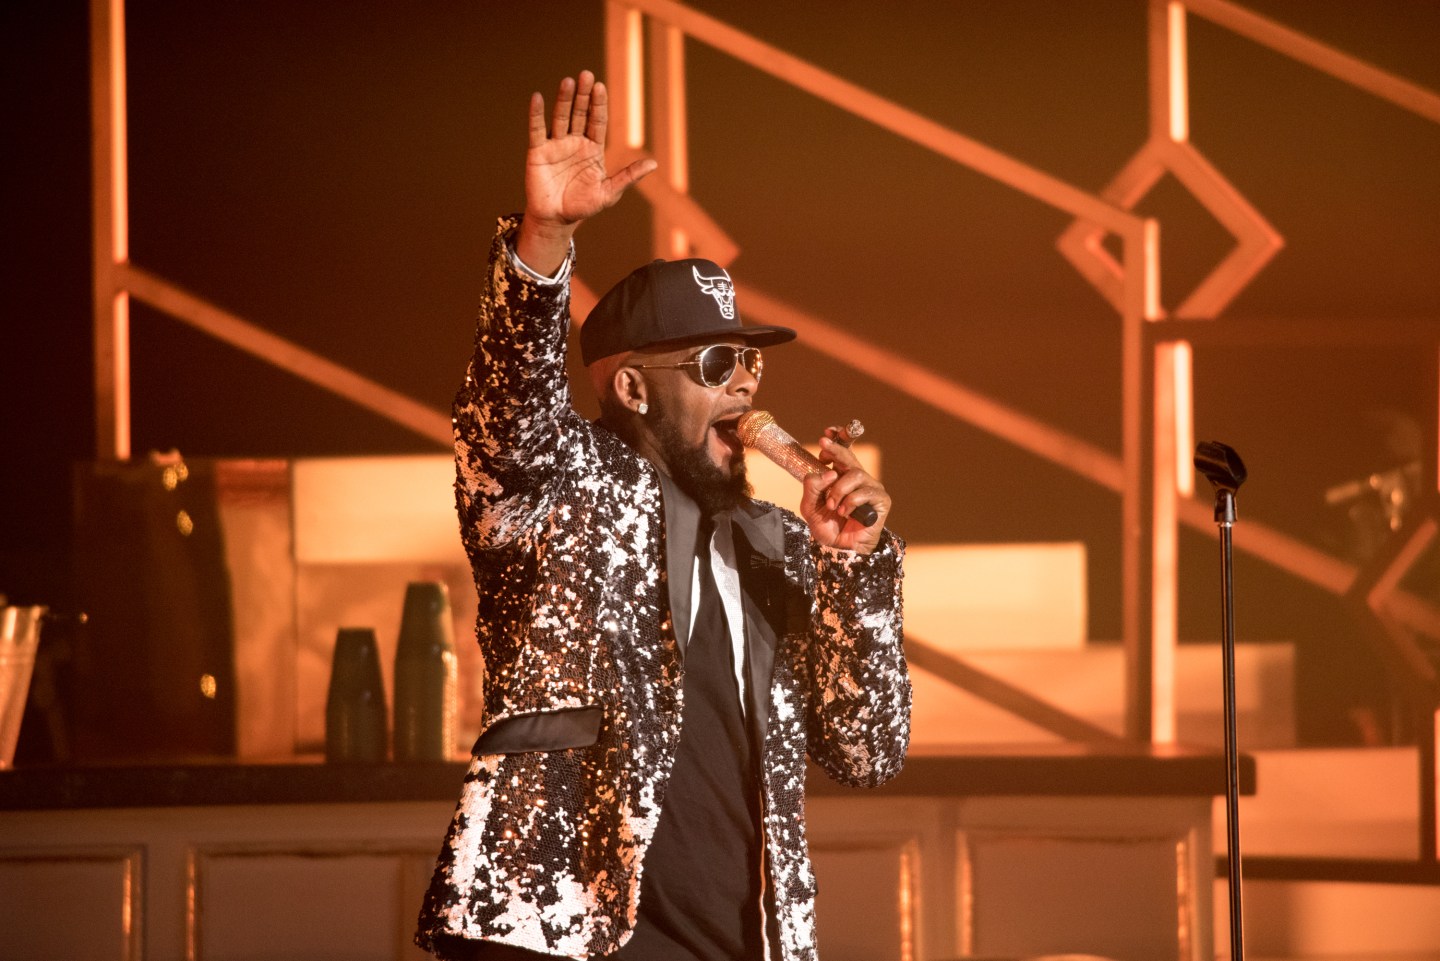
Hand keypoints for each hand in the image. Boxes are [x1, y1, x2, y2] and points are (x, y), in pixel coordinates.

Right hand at [516, 71, 656, 273]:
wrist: (556, 220)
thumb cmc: (584, 206)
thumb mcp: (609, 192)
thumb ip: (629, 176)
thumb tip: (654, 163)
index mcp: (593, 148)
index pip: (597, 121)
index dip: (598, 104)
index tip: (600, 86)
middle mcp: (575, 141)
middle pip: (579, 113)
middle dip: (582, 95)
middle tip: (585, 75)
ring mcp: (556, 145)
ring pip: (560, 117)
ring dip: (564, 99)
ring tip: (568, 81)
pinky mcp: (538, 151)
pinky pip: (537, 130)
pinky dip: (536, 114)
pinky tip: (537, 97)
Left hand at [800, 436, 890, 553]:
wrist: (840, 549)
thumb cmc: (828, 527)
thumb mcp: (811, 507)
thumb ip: (812, 488)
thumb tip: (828, 472)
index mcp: (841, 477)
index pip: (841, 454)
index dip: (836, 442)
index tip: (824, 436)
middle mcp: (857, 480)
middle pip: (850, 457)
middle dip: (837, 449)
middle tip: (823, 445)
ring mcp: (871, 488)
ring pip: (855, 474)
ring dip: (839, 490)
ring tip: (833, 506)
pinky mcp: (881, 500)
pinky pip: (865, 492)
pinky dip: (851, 502)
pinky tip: (845, 512)